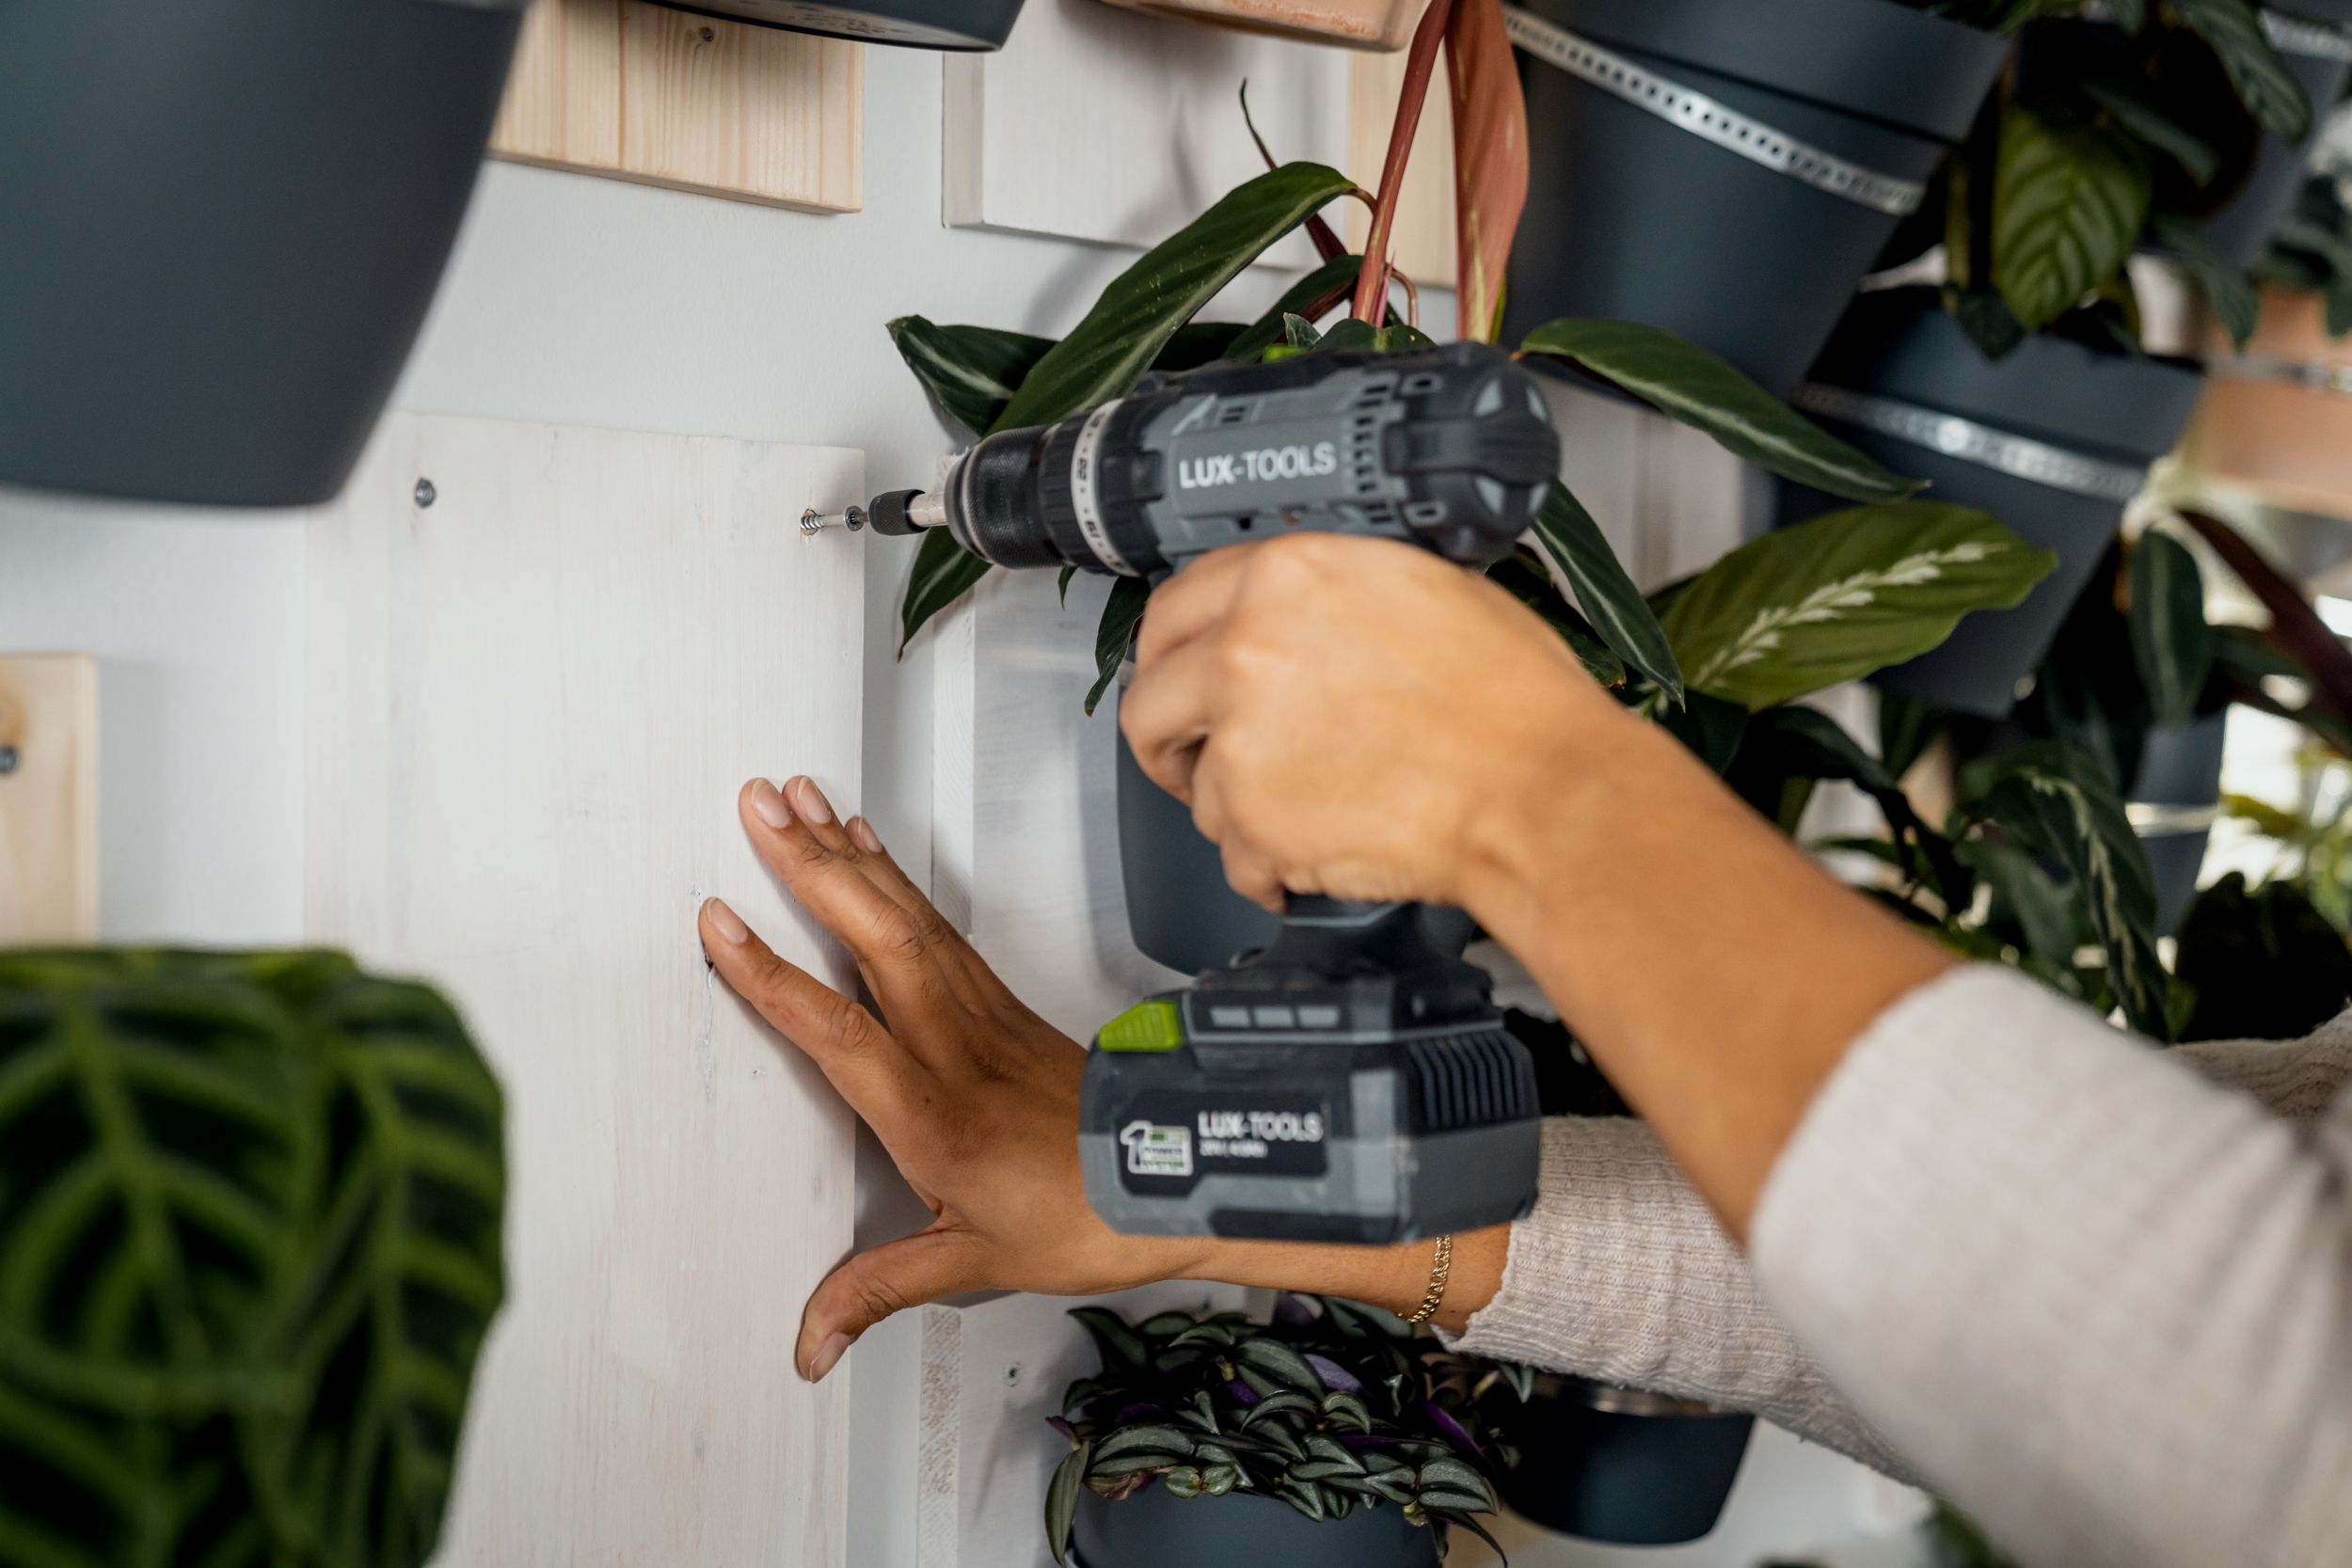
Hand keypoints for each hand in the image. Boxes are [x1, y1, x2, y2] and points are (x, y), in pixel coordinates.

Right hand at [699, 774, 1505, 1378]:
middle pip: (874, 936)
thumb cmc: (1084, 1216)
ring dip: (851, 854)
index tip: (720, 922)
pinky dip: (899, 879)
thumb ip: (878, 1289)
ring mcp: (981, 1012)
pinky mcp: (1004, 1001)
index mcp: (931, 1109)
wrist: (1176, 1176)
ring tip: (799, 798)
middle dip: (810, 865)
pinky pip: (941, 925)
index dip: (775, 976)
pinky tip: (871, 847)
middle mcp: (951, 1044)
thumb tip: (808, 1341)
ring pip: (908, 917)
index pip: (837, 1030)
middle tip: (756, 803)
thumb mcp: (972, 1262)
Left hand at [1120, 534, 1950, 1236]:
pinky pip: (1232, 853)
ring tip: (1298, 812)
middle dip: (1170, 734)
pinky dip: (1267, 865)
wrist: (1542, 793)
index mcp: (1289, 575)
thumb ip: (1334, 592)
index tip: (1177, 671)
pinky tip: (1313, 853)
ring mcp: (1242, 738)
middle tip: (1196, 756)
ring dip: (1232, 805)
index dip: (1172, 647)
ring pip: (1193, 784)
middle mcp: (1248, 648)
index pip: (1174, 603)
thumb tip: (1300, 610)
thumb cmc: (1515, 703)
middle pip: (1149, 696)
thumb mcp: (1428, 589)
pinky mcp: (1254, 820)